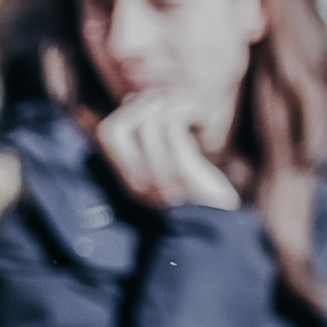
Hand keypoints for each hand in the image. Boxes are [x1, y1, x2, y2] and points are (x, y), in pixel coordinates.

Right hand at [92, 91, 240, 214]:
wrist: (220, 228)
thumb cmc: (195, 194)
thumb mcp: (163, 168)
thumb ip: (147, 141)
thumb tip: (131, 98)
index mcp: (130, 179)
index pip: (106, 134)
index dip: (125, 110)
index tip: (150, 104)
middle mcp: (137, 180)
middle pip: (117, 128)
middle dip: (142, 104)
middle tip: (168, 102)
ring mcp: (158, 179)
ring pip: (150, 123)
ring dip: (172, 103)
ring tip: (190, 105)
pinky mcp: (183, 175)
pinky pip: (174, 130)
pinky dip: (187, 112)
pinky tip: (200, 115)